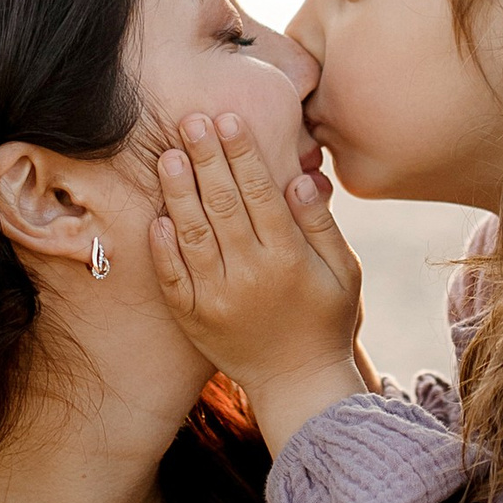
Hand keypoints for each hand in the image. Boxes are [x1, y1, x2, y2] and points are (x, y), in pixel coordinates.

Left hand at [149, 112, 368, 448]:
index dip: (242, 153)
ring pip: (192, 236)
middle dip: (206, 159)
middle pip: (222, 205)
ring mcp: (217, 299)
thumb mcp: (344, 271)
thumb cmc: (326, 320)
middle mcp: (250, 276)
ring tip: (170, 156)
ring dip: (179, 193)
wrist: (297, 384)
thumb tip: (299, 178)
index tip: (228, 119)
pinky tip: (157, 216)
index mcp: (288, 260)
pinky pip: (172, 277)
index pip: (260, 193)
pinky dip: (162, 247)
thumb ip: (321, 225)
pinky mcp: (193, 318)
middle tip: (190, 121)